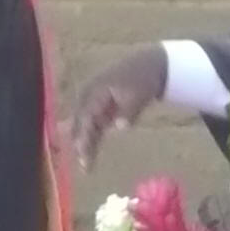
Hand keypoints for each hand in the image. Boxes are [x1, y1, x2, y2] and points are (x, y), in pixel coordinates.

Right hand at [70, 45, 167, 167]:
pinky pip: (93, 126)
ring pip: (85, 127)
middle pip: (81, 123)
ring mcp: (93, 102)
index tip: (84, 154)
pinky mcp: (100, 108)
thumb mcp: (138, 94)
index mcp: (94, 90)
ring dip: (85, 144)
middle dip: (81, 144)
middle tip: (84, 165)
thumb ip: (128, 112)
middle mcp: (88, 96)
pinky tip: (89, 155)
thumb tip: (120, 127)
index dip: (84, 137)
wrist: (148, 64)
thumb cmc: (142, 78)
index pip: (86, 117)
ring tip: (86, 166)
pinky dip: (92, 139)